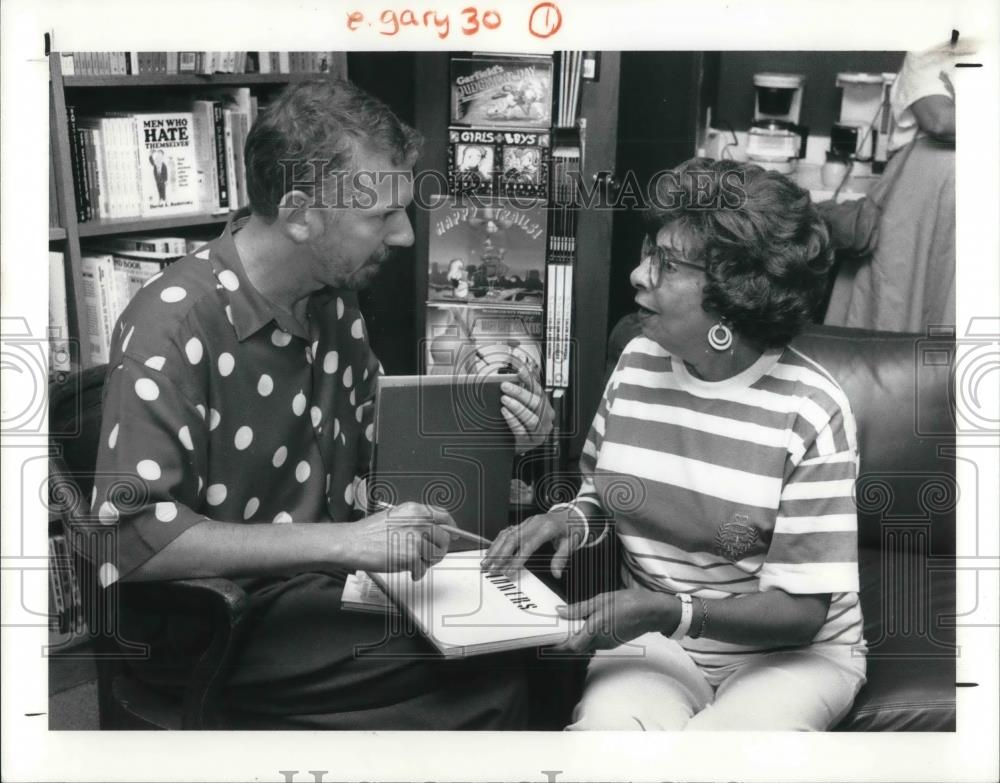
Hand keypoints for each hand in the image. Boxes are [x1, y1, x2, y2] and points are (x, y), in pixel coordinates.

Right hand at [345, 501, 451, 579]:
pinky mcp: (412, 556)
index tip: (454, 533)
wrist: (353, 543)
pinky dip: (417, 573)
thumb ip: (417, 521)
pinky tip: (408, 569)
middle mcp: (419, 523)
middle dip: (438, 550)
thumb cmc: (369, 532)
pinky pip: (423, 569)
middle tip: (428, 555)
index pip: (444, 516)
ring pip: (436, 556)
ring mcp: (417, 540)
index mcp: (416, 511)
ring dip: (427, 562)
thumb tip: (434, 529)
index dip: (451, 527)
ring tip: (413, 562)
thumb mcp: (396, 517)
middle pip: (444, 539)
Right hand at [480, 508, 585, 579]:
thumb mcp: (572, 543)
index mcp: (546, 528)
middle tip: (491, 569)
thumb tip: (556, 573)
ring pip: (507, 534)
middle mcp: (534, 523)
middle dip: (499, 555)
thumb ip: (562, 558)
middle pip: (512, 539)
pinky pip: (508, 531)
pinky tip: (492, 550)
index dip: (516, 560)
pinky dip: (498, 541)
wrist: (572, 513)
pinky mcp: (524, 523)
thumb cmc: (572, 527)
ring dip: (495, 549)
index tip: (508, 572)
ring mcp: (527, 522)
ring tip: (486, 562)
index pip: (527, 545)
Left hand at [500, 365, 553, 452]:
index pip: (540, 391)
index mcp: (546, 408)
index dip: (530, 380)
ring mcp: (538, 432)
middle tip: (506, 386)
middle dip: (520, 393)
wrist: (516, 446)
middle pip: (536, 404)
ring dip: (517, 407)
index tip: (520, 371)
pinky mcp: (528, 443)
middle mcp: (545, 420)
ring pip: (531, 418)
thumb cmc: (520, 425)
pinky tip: (505, 413)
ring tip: (505, 399)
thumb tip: (512, 378)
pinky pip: (521, 431)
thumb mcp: (522, 407)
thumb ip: (520, 394)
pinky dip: (512, 420)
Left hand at [553, 588, 677, 652]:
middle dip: (564, 641)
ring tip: (568, 624)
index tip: (548, 639)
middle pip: (576, 647)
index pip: (572, 646)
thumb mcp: (602, 599)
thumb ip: (580, 608)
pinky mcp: (612, 643)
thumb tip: (561, 611)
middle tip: (555, 630)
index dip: (558, 644)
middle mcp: (601, 641)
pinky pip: (594, 643)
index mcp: (597, 628)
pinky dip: (586, 636)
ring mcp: (608, 644)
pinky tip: (584, 625)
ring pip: (585, 645)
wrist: (652, 612)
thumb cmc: (629, 602)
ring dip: (575, 638)